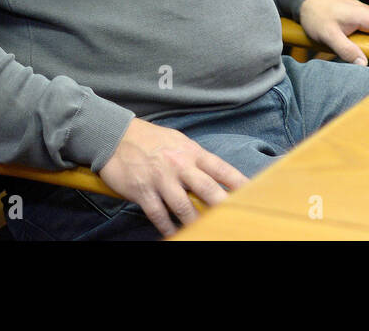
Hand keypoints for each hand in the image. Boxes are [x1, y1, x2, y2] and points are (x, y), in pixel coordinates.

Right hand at [99, 117, 248, 236]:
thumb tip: (215, 175)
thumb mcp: (179, 142)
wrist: (116, 136)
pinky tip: (173, 232)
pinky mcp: (142, 190)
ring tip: (205, 231)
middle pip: (207, 189)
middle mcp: (179, 165)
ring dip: (195, 221)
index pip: (221, 169)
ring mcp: (161, 179)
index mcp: (192, 152)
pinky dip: (167, 226)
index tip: (252, 194)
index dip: (239, 182)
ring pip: (183, 206)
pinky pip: (158, 213)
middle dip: (222, 206)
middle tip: (234, 218)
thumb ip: (196, 159)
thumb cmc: (152, 140)